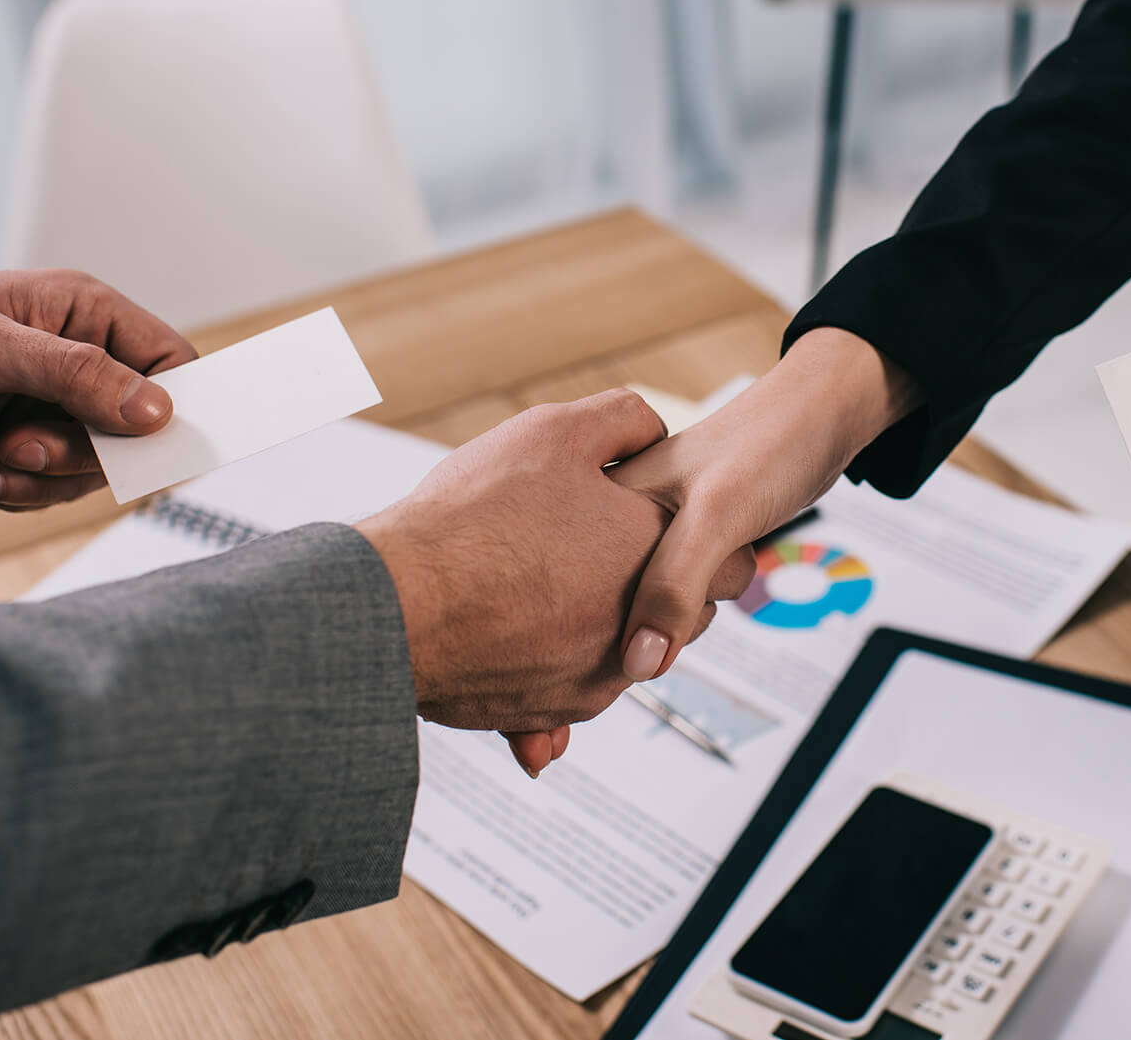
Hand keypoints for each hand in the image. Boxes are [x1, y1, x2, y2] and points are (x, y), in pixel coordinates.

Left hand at [0, 271, 195, 509]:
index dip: (172, 409)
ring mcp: (48, 404)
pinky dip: (17, 494)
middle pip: (137, 429)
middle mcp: (76, 358)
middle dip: (83, 454)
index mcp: (84, 312)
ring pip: (95, 468)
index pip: (171, 363)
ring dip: (43, 480)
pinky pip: (53, 489)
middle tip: (21, 445)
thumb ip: (76, 375)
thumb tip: (157, 411)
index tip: (145, 446)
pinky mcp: (21, 444)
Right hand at [353, 390, 755, 771]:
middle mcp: (644, 621)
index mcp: (658, 549)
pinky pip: (574, 686)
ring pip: (629, 649)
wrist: (399, 602)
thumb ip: (623, 421)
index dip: (703, 539)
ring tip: (551, 585)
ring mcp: (603, 674)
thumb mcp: (554, 432)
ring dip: (606, 624)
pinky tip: (521, 629)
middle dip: (657, 585)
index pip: (730, 559)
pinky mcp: (557, 709)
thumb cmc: (473, 518)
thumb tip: (652, 430)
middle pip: (685, 612)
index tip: (673, 528)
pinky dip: (556, 660)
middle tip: (609, 554)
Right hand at [609, 328, 917, 678]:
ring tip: (692, 593)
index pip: (573, 582)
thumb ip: (672, 587)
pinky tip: (703, 588)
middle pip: (604, 602)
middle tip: (671, 611)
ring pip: (639, 603)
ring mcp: (649, 530)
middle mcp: (617, 514)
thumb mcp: (714, 518)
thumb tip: (641, 663)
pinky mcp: (682, 543)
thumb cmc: (768, 444)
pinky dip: (685, 602)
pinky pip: (669, 592)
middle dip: (632, 623)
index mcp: (604, 498)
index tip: (601, 638)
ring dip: (666, 614)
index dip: (587, 619)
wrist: (820, 416)